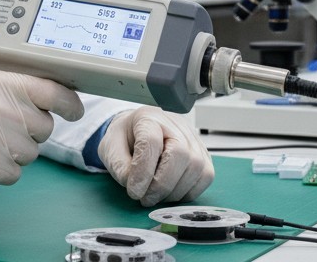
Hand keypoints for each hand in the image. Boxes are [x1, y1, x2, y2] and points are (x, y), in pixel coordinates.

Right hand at [0, 68, 83, 190]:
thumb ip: (0, 81)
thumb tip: (29, 85)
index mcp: (1, 82)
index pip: (53, 92)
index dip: (69, 103)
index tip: (74, 110)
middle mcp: (4, 108)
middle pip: (44, 127)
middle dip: (28, 131)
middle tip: (1, 129)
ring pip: (30, 154)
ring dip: (13, 153)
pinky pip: (13, 174)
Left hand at [98, 107, 213, 205]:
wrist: (136, 133)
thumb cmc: (124, 140)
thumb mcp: (110, 149)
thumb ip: (120, 167)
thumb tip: (136, 187)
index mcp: (148, 117)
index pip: (151, 141)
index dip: (143, 170)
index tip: (134, 191)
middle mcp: (174, 124)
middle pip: (180, 154)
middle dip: (162, 184)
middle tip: (145, 199)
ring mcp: (193, 138)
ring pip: (197, 167)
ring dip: (175, 191)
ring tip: (155, 196)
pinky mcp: (203, 154)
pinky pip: (206, 176)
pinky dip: (189, 191)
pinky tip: (171, 193)